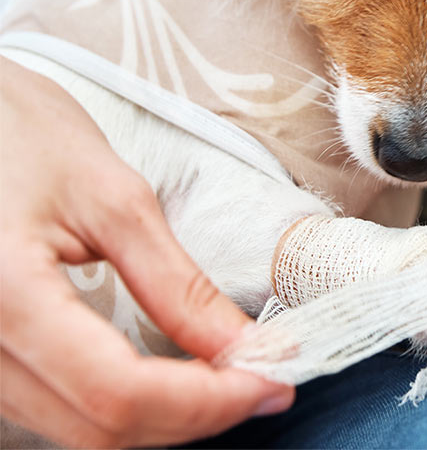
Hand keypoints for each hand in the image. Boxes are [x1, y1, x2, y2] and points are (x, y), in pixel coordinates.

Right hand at [0, 59, 292, 446]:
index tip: (272, 382)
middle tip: (264, 380)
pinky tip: (168, 377)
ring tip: (227, 378)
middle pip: (101, 426)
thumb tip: (243, 345)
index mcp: (3, 297)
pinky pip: (56, 409)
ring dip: (164, 416)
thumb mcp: (113, 200)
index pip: (119, 393)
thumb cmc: (23, 133)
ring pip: (78, 429)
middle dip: (196, 413)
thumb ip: (177, 285)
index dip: (208, 400)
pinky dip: (124, 405)